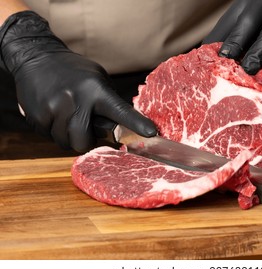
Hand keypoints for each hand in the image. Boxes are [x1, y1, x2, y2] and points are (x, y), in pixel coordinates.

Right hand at [0, 11, 156, 151]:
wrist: (36, 58)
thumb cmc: (73, 72)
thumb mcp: (97, 78)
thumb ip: (109, 102)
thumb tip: (125, 126)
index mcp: (95, 90)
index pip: (120, 111)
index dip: (135, 124)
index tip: (151, 133)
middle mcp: (75, 100)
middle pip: (83, 141)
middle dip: (87, 141)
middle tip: (87, 129)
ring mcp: (53, 109)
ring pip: (66, 142)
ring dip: (70, 136)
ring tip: (69, 117)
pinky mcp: (37, 116)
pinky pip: (50, 137)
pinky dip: (55, 131)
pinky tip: (55, 115)